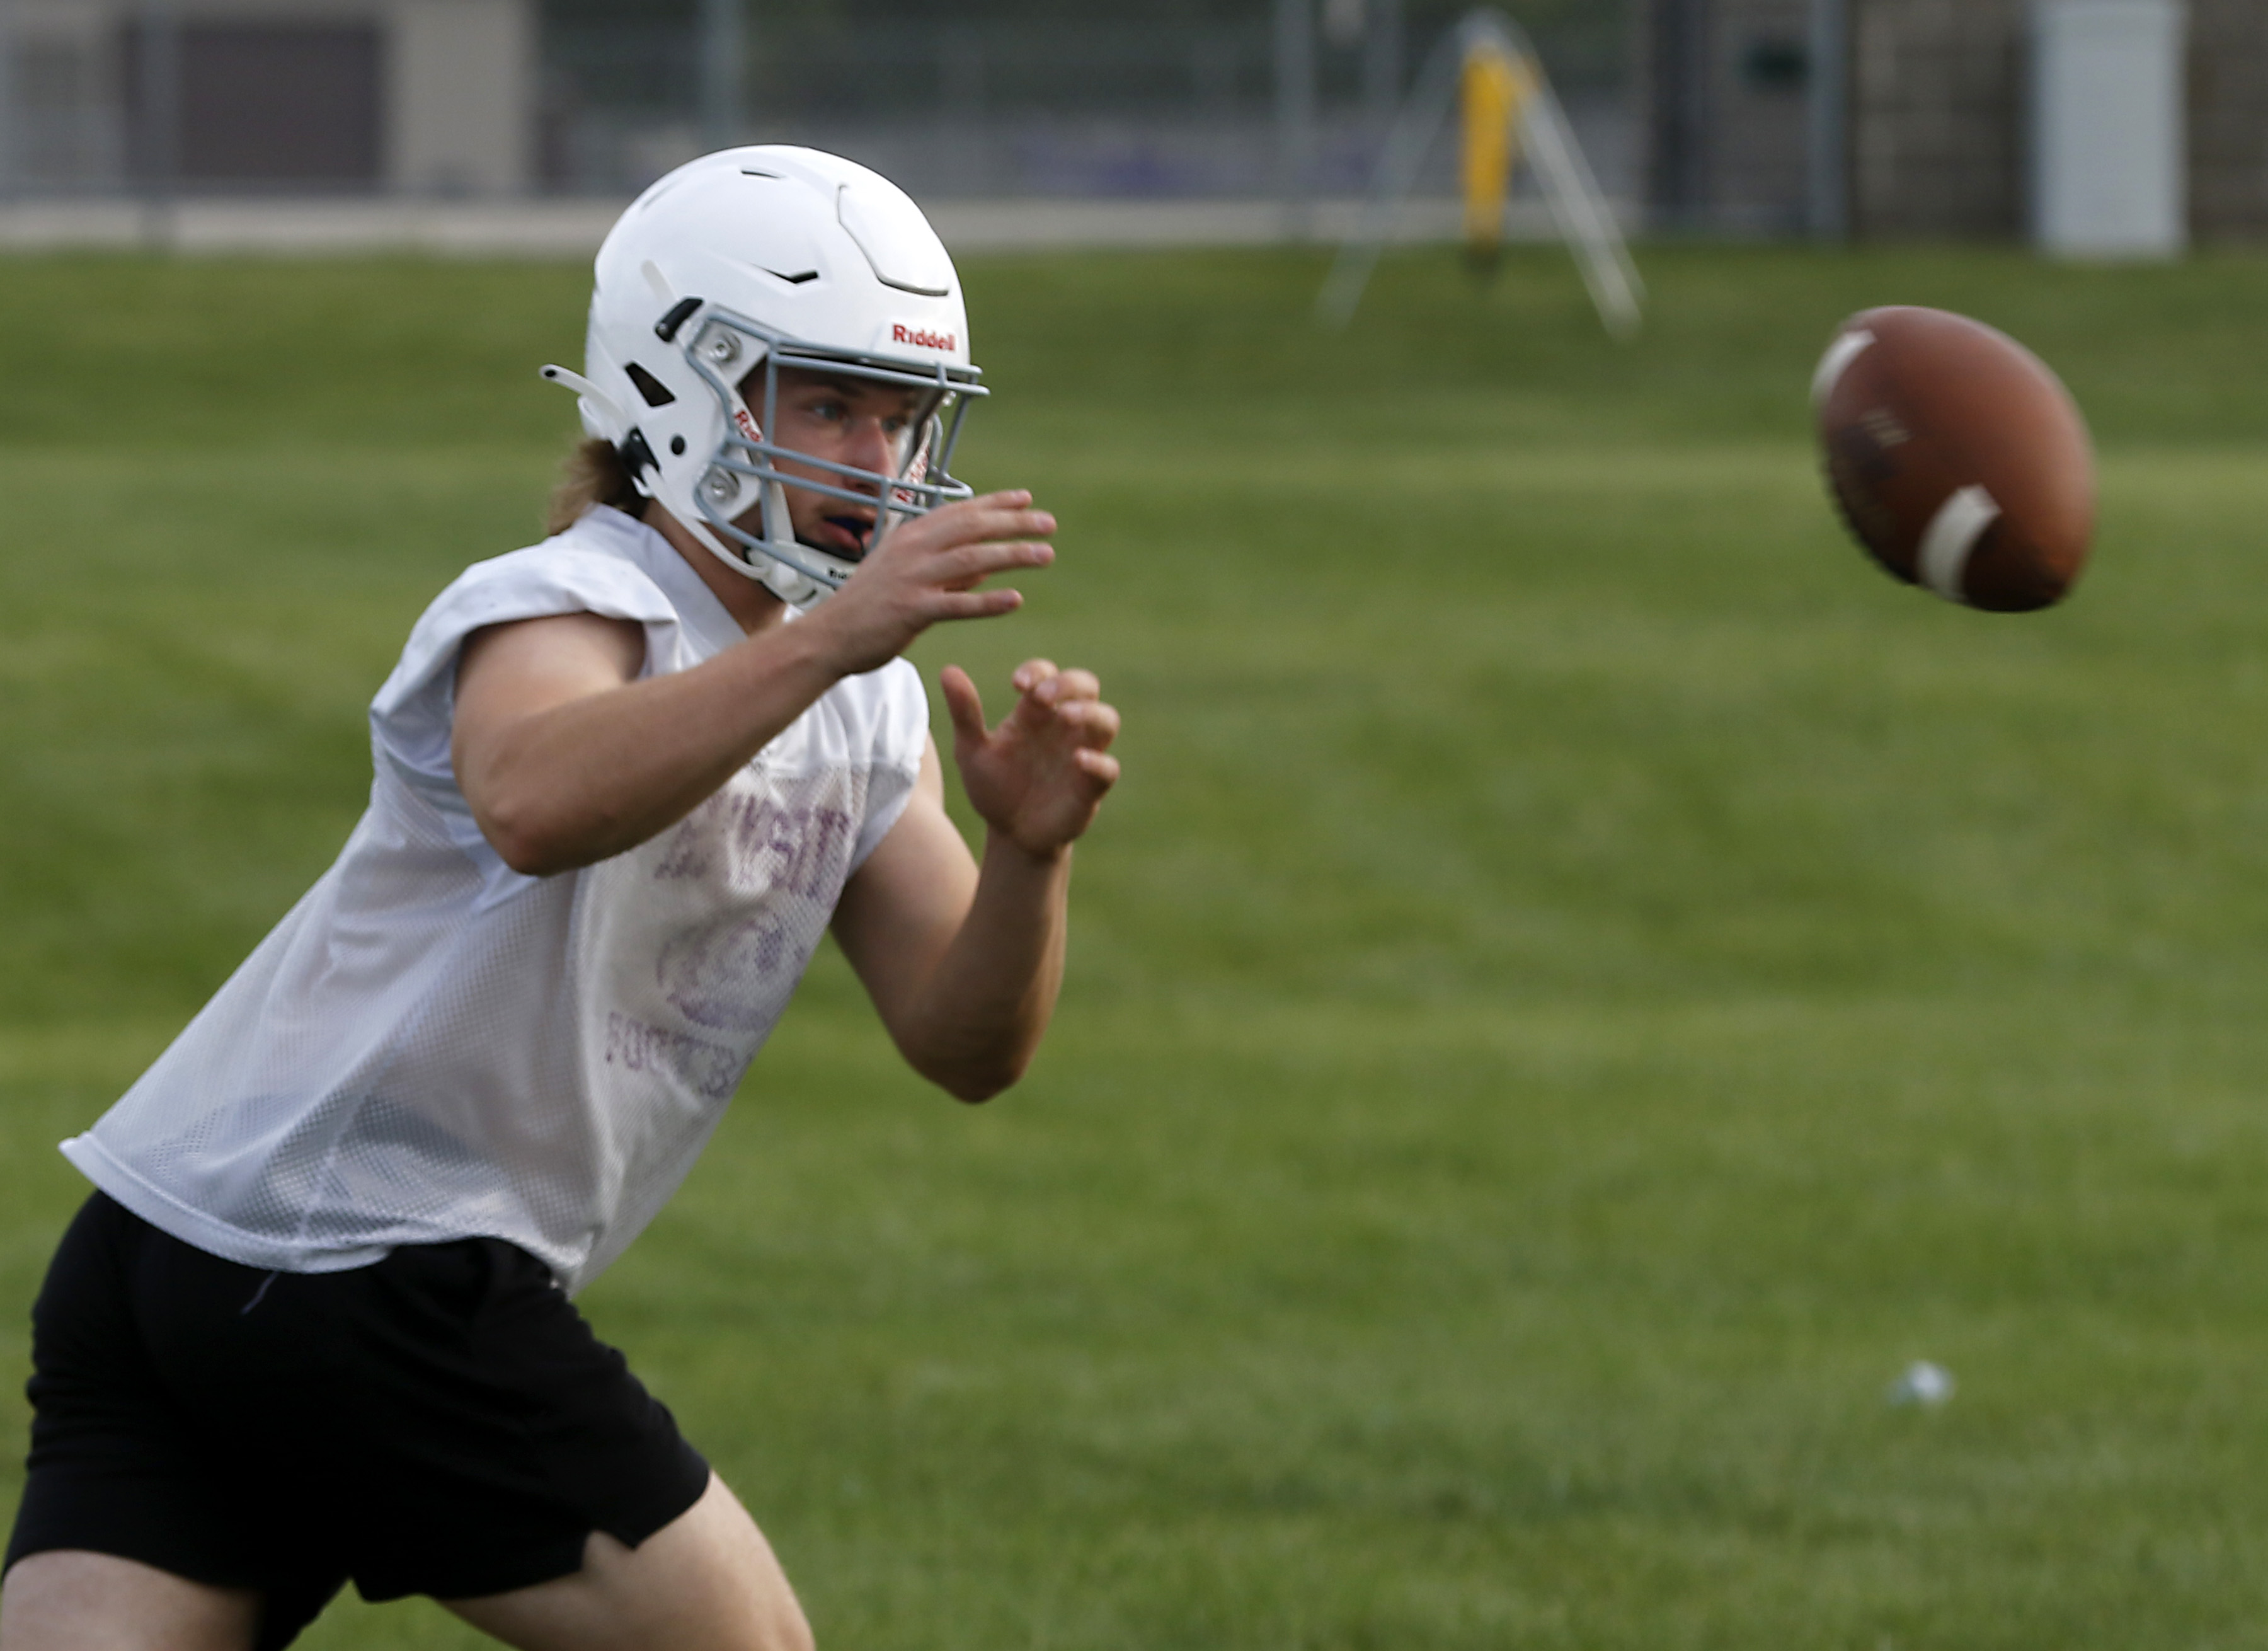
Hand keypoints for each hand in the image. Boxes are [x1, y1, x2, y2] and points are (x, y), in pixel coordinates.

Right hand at [799, 490, 1055, 676]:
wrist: (828, 636)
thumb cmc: (869, 606)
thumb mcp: (904, 574)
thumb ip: (946, 569)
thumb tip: (986, 566)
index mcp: (910, 537)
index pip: (960, 512)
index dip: (996, 503)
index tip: (1027, 498)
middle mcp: (912, 550)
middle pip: (972, 529)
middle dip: (1014, 523)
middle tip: (1049, 523)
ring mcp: (911, 579)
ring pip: (971, 560)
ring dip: (1012, 555)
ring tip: (1045, 555)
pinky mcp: (911, 611)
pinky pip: (956, 604)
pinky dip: (987, 601)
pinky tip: (1015, 600)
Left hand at [941, 660, 1121, 858]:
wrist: (1010, 834)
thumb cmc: (994, 786)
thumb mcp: (972, 750)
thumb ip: (965, 713)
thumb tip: (948, 670)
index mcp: (1035, 712)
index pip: (1047, 674)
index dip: (1037, 671)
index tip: (1017, 684)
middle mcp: (1064, 726)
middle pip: (1086, 686)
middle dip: (1068, 684)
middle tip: (1043, 696)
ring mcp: (1082, 753)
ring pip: (1107, 719)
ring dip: (1090, 713)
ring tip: (1066, 716)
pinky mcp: (1091, 786)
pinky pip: (1108, 768)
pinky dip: (1098, 761)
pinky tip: (1079, 760)